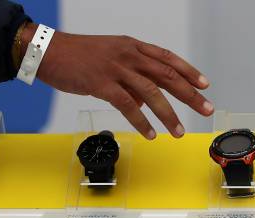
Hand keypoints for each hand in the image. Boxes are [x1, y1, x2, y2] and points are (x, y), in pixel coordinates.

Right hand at [33, 29, 213, 138]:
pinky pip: (127, 105)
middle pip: (167, 75)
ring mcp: (116, 69)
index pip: (168, 58)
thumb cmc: (77, 55)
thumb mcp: (110, 57)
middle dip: (190, 94)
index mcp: (132, 47)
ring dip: (168, 114)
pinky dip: (141, 121)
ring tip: (178, 131)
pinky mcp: (102, 84)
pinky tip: (150, 133)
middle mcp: (128, 55)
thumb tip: (146, 99)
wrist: (49, 51)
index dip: (189, 71)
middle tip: (206, 109)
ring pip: (151, 92)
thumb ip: (130, 75)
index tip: (204, 85)